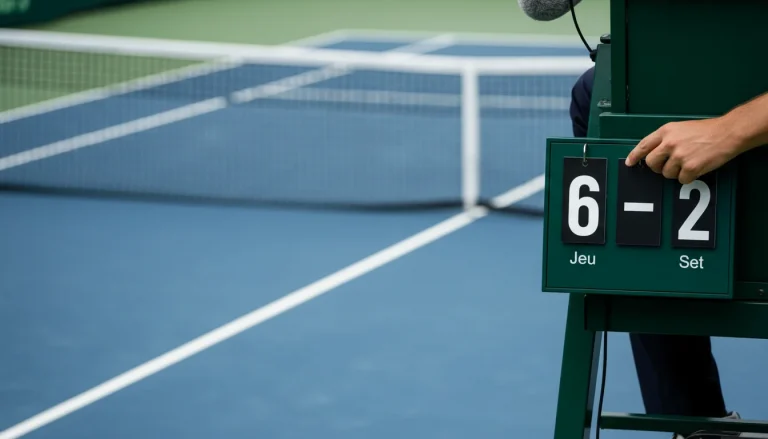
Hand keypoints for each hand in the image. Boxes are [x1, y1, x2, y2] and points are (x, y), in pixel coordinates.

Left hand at [625, 118, 739, 184]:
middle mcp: (669, 143)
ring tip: (688, 162)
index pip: (643, 145)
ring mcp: (679, 156)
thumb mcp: (681, 128)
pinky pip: (681, 180)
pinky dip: (688, 177)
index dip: (634, 156)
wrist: (728, 133)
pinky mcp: (690, 167)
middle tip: (667, 166)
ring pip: (666, 173)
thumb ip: (666, 139)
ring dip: (675, 172)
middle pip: (651, 163)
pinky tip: (696, 167)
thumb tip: (655, 153)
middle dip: (657, 168)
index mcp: (666, 131)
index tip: (629, 163)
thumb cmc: (707, 130)